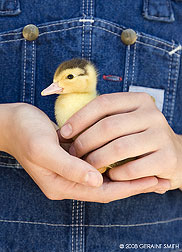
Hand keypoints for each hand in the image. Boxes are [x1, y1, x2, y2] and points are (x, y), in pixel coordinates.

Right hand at [0, 103, 160, 201]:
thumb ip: (69, 168)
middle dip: (134, 183)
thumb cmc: (25, 133)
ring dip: (127, 172)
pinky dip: (114, 162)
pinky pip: (98, 164)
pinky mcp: (73, 158)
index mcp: (61, 185)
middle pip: (108, 187)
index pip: (103, 192)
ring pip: (105, 176)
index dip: (130, 188)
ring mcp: (71, 170)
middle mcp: (69, 181)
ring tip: (150, 170)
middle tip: (159, 179)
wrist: (12, 122)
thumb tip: (98, 180)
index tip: (153, 181)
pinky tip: (127, 156)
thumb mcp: (43, 149)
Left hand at [59, 92, 180, 192]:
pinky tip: (110, 176)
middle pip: (108, 126)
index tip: (64, 133)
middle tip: (73, 154)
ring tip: (87, 167)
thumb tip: (67, 129)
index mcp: (138, 100)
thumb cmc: (139, 138)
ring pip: (119, 148)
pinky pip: (132, 168)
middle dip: (84, 142)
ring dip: (96, 160)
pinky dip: (116, 175)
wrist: (174, 155)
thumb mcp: (126, 122)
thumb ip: (105, 120)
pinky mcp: (167, 158)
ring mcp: (161, 135)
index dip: (80, 118)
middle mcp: (152, 114)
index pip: (103, 103)